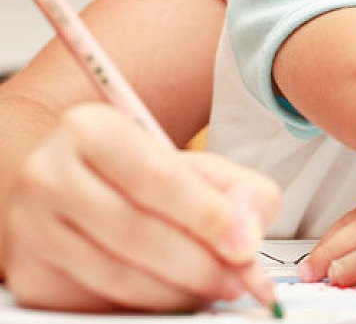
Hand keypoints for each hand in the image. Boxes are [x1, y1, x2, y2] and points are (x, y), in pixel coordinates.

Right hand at [3, 103, 278, 311]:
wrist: (72, 193)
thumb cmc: (140, 178)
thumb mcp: (194, 167)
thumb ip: (236, 189)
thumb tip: (247, 229)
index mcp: (91, 129)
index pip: (155, 176)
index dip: (206, 215)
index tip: (244, 245)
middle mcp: (49, 174)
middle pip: (136, 232)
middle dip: (200, 264)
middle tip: (239, 279)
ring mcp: (31, 226)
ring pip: (116, 274)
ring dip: (177, 291)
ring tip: (215, 288)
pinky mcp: (30, 273)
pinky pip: (96, 300)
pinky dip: (145, 305)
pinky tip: (175, 295)